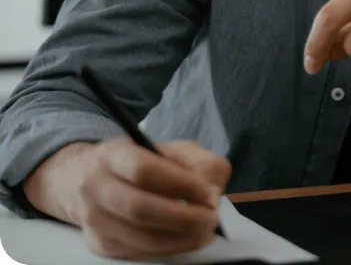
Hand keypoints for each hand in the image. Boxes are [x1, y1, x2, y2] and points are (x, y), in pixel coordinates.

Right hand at [23, 138, 231, 260]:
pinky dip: (170, 249)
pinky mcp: (99, 244)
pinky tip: (190, 240)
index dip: (182, 184)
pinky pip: (138, 253)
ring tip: (205, 231)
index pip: (144, 170)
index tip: (209, 193)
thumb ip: (199, 163)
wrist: (87, 179)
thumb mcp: (172, 149)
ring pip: (140, 237)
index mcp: (112, 154)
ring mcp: (93, 219)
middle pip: (140, 209)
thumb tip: (211, 193)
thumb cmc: (141, 162)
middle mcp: (94, 186)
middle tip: (211, 218)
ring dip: (181, 238)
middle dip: (184, 218)